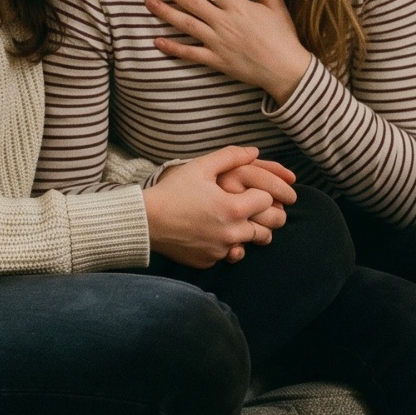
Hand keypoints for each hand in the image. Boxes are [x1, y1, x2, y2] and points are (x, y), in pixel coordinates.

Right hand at [143, 146, 284, 269]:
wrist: (146, 220)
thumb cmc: (172, 190)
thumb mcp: (200, 167)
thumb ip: (231, 156)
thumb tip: (254, 152)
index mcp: (233, 208)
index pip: (268, 200)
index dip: (265, 193)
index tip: (257, 191)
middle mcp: (231, 233)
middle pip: (269, 227)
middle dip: (269, 216)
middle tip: (262, 209)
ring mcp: (220, 251)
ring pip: (251, 243)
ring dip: (250, 232)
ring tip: (240, 221)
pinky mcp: (208, 261)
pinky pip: (227, 254)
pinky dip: (227, 244)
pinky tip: (215, 232)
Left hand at [146, 0, 312, 103]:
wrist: (287, 70)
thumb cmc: (283, 36)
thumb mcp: (275, 4)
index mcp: (238, 6)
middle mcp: (224, 23)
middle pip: (191, 2)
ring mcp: (218, 43)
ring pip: (186, 25)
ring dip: (165, 13)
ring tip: (148, 2)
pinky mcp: (216, 61)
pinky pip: (190, 54)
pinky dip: (173, 48)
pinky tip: (157, 41)